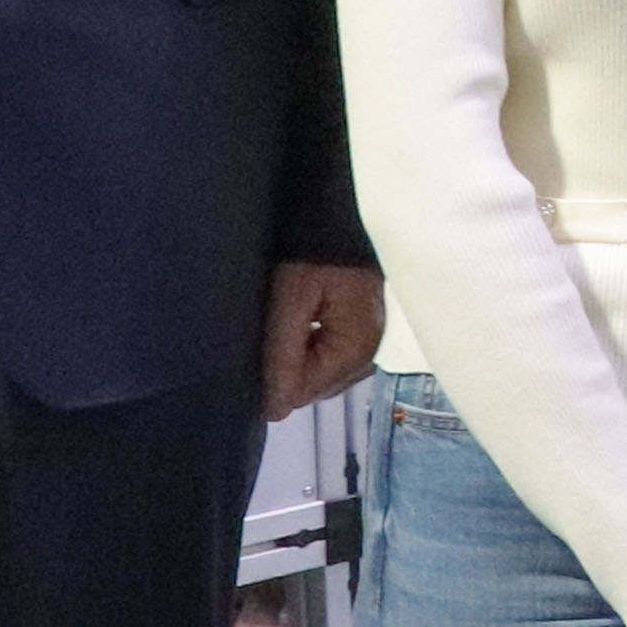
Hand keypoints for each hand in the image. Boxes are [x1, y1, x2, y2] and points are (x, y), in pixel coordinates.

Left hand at [259, 265, 384, 420]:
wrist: (340, 214)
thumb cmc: (314, 252)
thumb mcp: (291, 298)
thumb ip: (283, 354)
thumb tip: (275, 412)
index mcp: (356, 350)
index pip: (304, 391)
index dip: (273, 376)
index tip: (256, 345)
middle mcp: (370, 356)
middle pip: (314, 388)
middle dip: (287, 369)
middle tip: (269, 331)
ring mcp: (370, 345)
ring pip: (320, 375)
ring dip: (297, 360)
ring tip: (282, 327)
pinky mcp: (363, 332)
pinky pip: (329, 359)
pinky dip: (309, 349)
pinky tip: (297, 327)